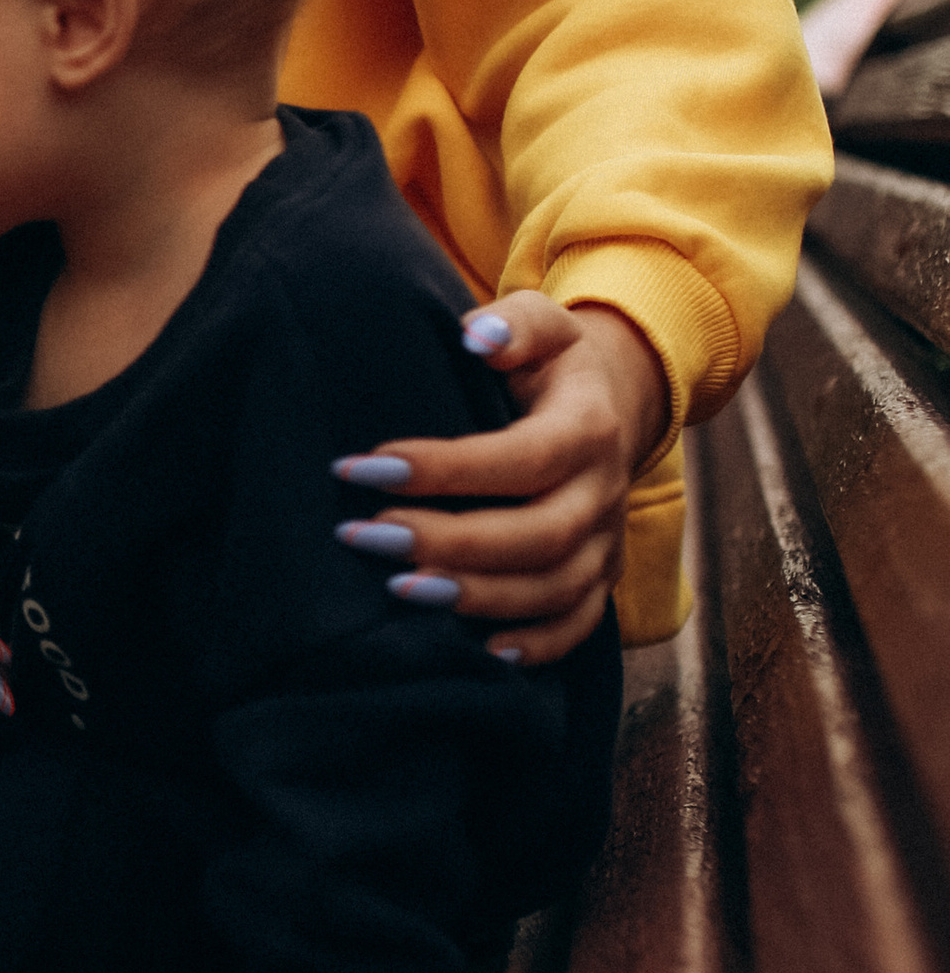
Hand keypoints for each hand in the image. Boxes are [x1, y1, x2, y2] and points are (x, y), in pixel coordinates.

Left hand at [332, 295, 668, 666]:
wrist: (608, 402)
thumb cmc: (548, 360)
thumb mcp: (541, 321)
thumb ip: (512, 324)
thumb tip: (477, 337)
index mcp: (589, 427)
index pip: (521, 458)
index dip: (444, 469)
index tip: (363, 467)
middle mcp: (605, 491)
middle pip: (538, 535)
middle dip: (449, 542)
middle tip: (366, 536)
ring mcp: (605, 541)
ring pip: (554, 588)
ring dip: (477, 596)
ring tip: (399, 590)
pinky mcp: (600, 576)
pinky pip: (578, 625)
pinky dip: (535, 645)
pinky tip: (478, 651)